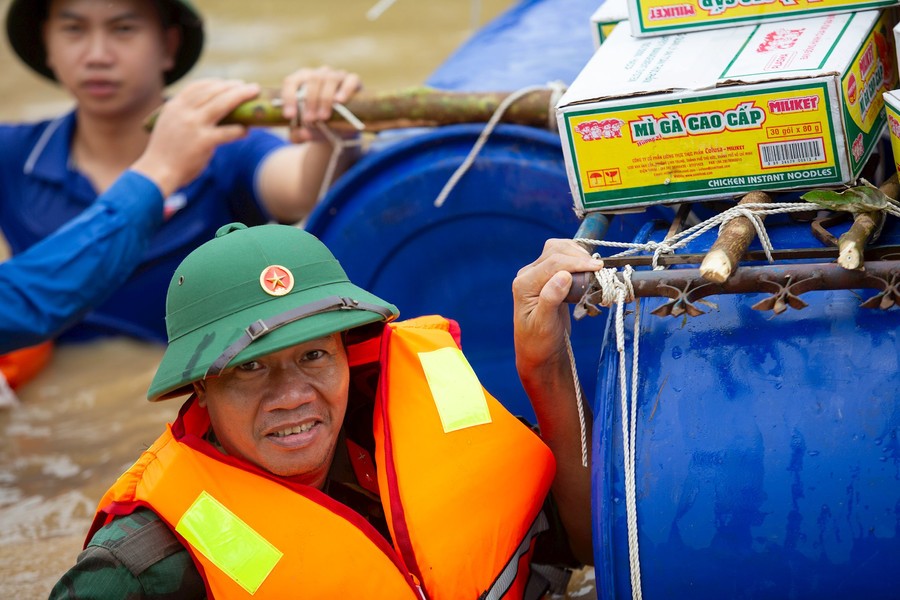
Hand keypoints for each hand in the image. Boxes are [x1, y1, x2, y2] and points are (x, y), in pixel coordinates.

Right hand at [132, 79, 260, 197]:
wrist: (156, 172)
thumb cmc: (165, 152)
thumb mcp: (168, 125)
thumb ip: (184, 115)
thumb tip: (208, 112)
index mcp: (174, 106)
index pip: (198, 87)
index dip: (216, 83)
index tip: (230, 83)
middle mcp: (184, 112)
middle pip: (213, 91)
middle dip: (234, 86)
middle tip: (250, 87)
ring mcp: (194, 125)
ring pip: (222, 104)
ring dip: (241, 97)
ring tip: (255, 95)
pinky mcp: (203, 142)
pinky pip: (227, 132)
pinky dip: (239, 130)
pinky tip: (247, 130)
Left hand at [278, 66, 361, 142]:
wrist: (342, 129)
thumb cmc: (320, 126)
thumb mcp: (307, 133)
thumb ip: (299, 135)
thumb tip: (302, 133)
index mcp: (302, 81)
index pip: (291, 82)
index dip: (289, 97)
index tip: (290, 115)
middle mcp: (320, 74)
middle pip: (313, 80)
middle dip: (310, 101)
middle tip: (310, 120)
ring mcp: (338, 76)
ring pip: (330, 79)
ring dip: (325, 98)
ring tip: (323, 117)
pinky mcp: (354, 81)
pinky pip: (351, 80)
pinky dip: (345, 89)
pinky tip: (340, 100)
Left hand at [512, 239, 603, 374]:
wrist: (540, 351)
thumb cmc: (540, 342)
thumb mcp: (544, 324)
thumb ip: (550, 299)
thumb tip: (563, 275)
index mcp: (524, 284)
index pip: (552, 263)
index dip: (576, 263)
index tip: (598, 268)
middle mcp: (528, 275)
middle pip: (555, 251)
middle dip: (579, 256)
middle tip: (599, 269)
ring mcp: (538, 274)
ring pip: (559, 250)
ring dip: (578, 255)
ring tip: (594, 268)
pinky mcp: (549, 277)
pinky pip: (564, 259)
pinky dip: (577, 260)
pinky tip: (588, 269)